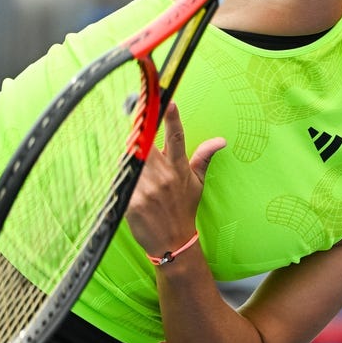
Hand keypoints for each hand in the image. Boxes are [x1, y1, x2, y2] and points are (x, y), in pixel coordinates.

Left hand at [125, 102, 225, 258]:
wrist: (173, 241)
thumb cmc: (183, 209)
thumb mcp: (197, 182)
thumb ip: (203, 157)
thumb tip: (220, 140)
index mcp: (179, 168)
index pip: (176, 137)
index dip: (172, 118)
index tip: (168, 101)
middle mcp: (163, 176)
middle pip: (147, 143)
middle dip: (139, 130)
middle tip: (133, 117)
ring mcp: (147, 189)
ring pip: (131, 159)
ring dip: (128, 152)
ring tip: (127, 149)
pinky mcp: (132, 201)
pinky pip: (122, 179)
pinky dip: (121, 174)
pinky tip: (122, 175)